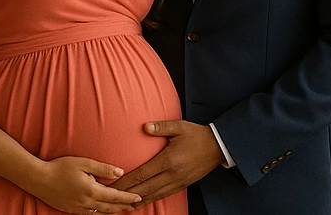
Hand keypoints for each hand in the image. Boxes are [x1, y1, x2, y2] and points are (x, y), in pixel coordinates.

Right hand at [27, 156, 142, 213]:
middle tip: (135, 205)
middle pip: (110, 207)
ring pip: (101, 213)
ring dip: (113, 211)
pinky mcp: (71, 210)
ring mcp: (78, 208)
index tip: (139, 198)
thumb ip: (103, 168)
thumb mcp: (84, 163)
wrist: (39, 179)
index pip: (116, 196)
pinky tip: (102, 211)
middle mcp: (87, 203)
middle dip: (123, 206)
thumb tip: (121, 173)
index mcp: (92, 190)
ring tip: (122, 209)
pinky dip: (100, 214)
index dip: (128, 198)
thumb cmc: (60, 167)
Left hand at [109, 120, 223, 207]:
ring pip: (154, 195)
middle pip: (145, 188)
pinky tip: (142, 202)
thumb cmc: (197, 134)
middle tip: (111, 198)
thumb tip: (144, 127)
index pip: (142, 174)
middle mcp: (172, 174)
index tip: (113, 184)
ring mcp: (177, 181)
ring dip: (137, 201)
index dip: (126, 181)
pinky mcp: (182, 185)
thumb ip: (161, 127)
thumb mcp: (179, 127)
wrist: (218, 146)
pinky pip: (163, 195)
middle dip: (127, 194)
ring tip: (123, 204)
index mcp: (168, 160)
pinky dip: (151, 200)